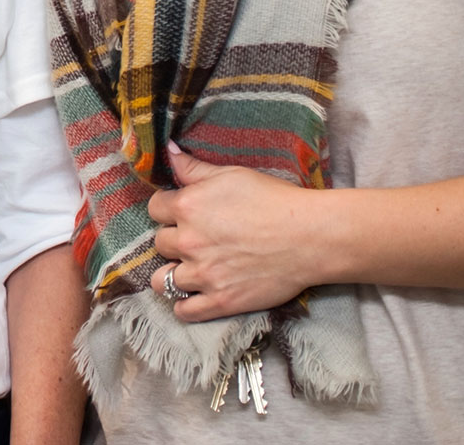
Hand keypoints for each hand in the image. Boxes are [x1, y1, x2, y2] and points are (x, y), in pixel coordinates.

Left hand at [148, 143, 321, 321]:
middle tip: (192, 238)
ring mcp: (203, 275)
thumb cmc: (272, 199)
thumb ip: (194, 168)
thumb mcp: (231, 174)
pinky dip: (183, 305)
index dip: (166, 208)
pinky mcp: (220, 301)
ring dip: (171, 273)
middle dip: (173, 239)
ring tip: (186, 268)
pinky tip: (192, 295)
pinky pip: (184, 311)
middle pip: (160, 243)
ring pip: (162, 280)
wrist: (308, 236)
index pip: (154, 208)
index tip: (179, 210)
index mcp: (188, 207)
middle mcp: (188, 241)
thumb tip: (168, 152)